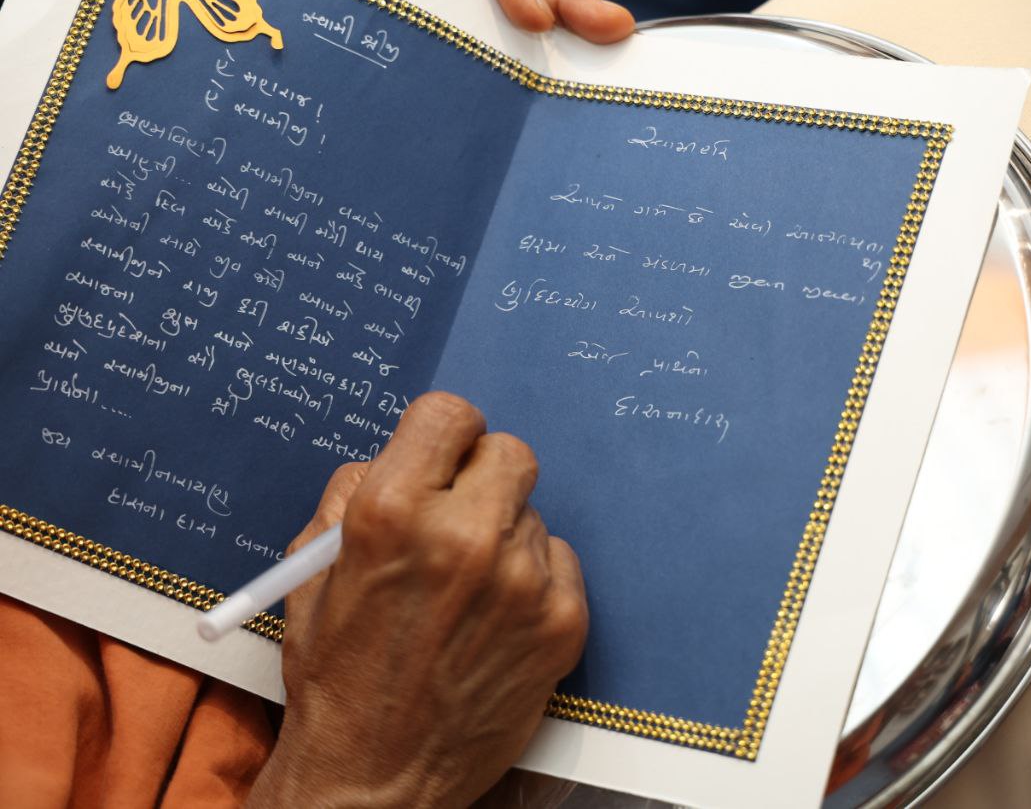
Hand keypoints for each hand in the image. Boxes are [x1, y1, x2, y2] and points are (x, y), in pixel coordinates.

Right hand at [246, 392, 588, 808]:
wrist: (374, 777)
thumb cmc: (338, 674)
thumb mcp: (312, 569)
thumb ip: (356, 491)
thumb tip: (406, 453)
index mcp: (392, 513)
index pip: (449, 414)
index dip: (443, 435)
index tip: (442, 456)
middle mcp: (464, 537)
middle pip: (509, 451)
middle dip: (481, 475)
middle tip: (459, 515)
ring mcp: (522, 581)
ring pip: (531, 513)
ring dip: (503, 536)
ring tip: (466, 592)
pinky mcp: (562, 621)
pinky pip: (558, 560)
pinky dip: (533, 579)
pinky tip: (495, 619)